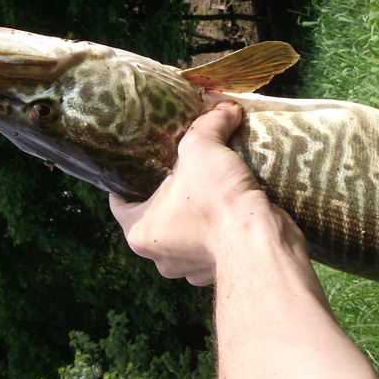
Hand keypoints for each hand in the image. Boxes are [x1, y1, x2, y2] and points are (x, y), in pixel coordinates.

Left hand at [110, 100, 274, 284]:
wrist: (258, 240)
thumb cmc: (215, 199)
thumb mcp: (203, 147)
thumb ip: (209, 123)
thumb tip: (226, 107)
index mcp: (140, 231)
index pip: (120, 202)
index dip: (128, 180)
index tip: (141, 164)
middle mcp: (161, 257)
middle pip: (156, 218)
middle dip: (168, 196)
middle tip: (182, 171)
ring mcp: (191, 268)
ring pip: (185, 236)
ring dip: (195, 217)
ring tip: (210, 189)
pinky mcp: (218, 271)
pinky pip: (213, 247)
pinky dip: (220, 231)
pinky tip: (231, 210)